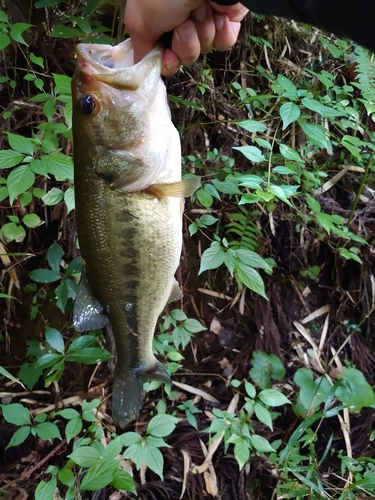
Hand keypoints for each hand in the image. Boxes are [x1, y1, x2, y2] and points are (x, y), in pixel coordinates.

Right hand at [124, 0, 247, 74]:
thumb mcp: (140, 21)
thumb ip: (141, 49)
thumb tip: (147, 64)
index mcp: (158, 19)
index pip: (163, 56)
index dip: (167, 61)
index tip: (168, 54)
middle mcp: (179, 20)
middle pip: (184, 56)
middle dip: (185, 44)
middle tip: (184, 24)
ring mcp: (203, 20)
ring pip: (204, 49)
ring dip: (201, 33)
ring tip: (199, 11)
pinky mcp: (226, 20)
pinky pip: (223, 43)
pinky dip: (220, 33)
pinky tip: (217, 16)